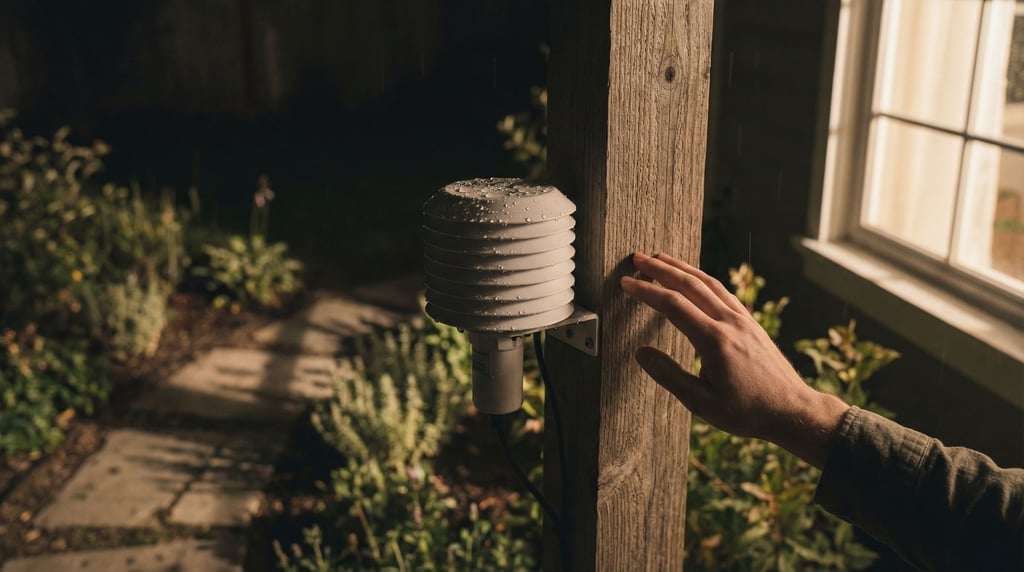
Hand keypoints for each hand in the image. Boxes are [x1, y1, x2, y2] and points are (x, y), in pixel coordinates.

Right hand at [620, 252, 848, 468]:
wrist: (792, 410)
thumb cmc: (747, 412)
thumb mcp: (701, 403)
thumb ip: (669, 376)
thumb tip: (640, 353)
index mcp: (714, 341)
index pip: (673, 305)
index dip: (646, 292)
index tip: (625, 283)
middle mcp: (730, 323)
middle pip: (690, 284)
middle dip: (661, 269)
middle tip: (637, 259)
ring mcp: (743, 320)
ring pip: (708, 283)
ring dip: (682, 268)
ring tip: (662, 258)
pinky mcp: (751, 323)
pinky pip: (723, 292)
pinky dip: (703, 279)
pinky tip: (695, 279)